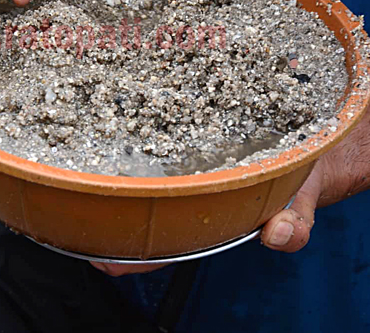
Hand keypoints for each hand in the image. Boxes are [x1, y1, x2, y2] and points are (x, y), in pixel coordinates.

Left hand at [93, 30, 369, 274]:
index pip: (159, 248)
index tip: (100, 259)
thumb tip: (278, 237)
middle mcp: (180, 191)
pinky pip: (141, 128)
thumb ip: (293, 220)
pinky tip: (99, 109)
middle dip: (97, 216)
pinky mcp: (172, 124)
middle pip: (130, 213)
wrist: (307, 123)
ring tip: (66, 159)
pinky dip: (120, 126)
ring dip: (101, 173)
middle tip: (62, 208)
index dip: (129, 257)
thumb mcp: (300, 196)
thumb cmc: (299, 170)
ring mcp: (173, 159)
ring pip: (129, 175)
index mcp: (203, 217)